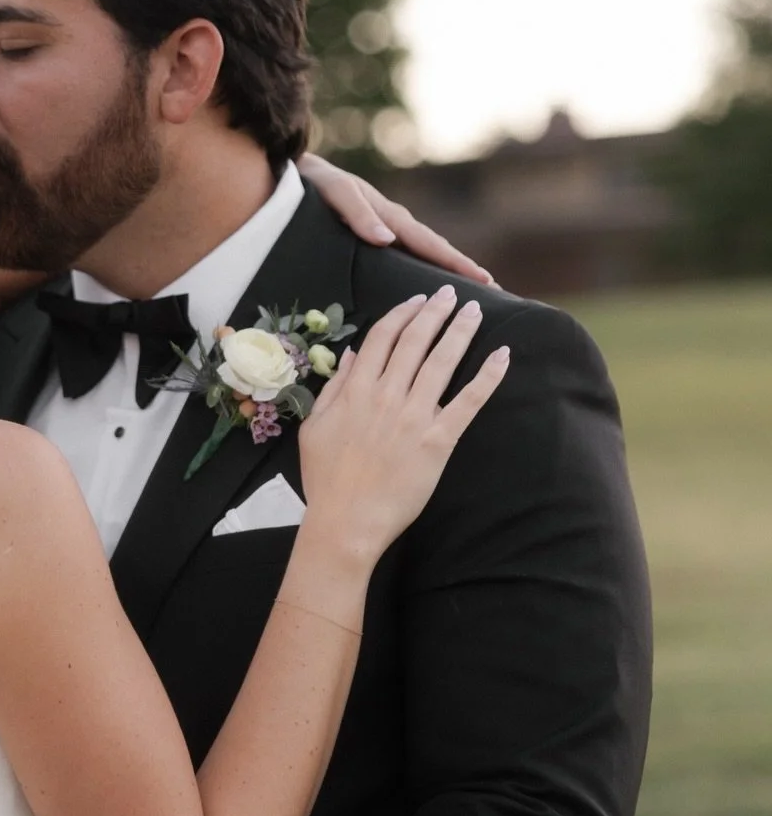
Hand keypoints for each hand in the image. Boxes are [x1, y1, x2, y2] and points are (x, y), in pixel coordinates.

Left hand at [298, 153, 494, 286]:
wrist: (294, 173)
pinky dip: (419, 272)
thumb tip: (387, 239)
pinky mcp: (371, 239)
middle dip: (461, 272)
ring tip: (464, 298)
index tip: (485, 282)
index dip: (457, 264)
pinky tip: (420, 294)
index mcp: (390, 217)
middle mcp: (392, 226)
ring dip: (443, 275)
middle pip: (434, 252)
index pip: (431, 245)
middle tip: (490, 296)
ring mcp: (384, 232)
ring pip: (421, 257)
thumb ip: (358, 213)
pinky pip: (402, 259)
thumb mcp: (335, 192)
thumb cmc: (314, 183)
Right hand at [298, 286, 508, 560]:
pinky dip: (487, 375)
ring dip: (461, 331)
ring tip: (475, 311)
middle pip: (415, 341)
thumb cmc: (326, 480)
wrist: (346, 522)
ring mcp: (415, 416)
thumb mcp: (314, 429)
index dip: (402, 313)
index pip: (382, 337)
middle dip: (435, 311)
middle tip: (450, 293)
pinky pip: (468, 400)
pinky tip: (502, 355)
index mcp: (356, 391)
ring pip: (443, 361)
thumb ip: (333, 389)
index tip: (416, 300)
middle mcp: (387, 395)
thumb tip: (352, 356)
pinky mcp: (439, 440)